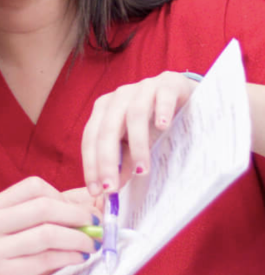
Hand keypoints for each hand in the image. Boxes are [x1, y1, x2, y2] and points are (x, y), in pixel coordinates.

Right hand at [0, 177, 94, 274]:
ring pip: (49, 233)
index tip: (80, 209)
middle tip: (95, 226)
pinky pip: (45, 260)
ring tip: (91, 245)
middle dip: (79, 215)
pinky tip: (77, 260)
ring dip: (79, 238)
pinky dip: (69, 257)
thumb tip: (75, 207)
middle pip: (45, 207)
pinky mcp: (3, 273)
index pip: (33, 186)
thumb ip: (27, 219)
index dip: (63, 195)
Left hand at [81, 72, 197, 195]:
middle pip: (107, 129)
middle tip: (112, 187)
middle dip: (107, 161)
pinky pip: (162, 98)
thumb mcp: (136, 142)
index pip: (91, 138)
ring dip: (137, 145)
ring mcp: (142, 88)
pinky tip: (164, 127)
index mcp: (104, 110)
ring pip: (134, 115)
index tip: (96, 190)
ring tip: (143, 170)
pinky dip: (162, 112)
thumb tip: (113, 186)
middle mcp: (118, 97)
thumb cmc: (154, 120)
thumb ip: (124, 160)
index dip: (91, 164)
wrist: (182, 91)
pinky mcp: (167, 84)